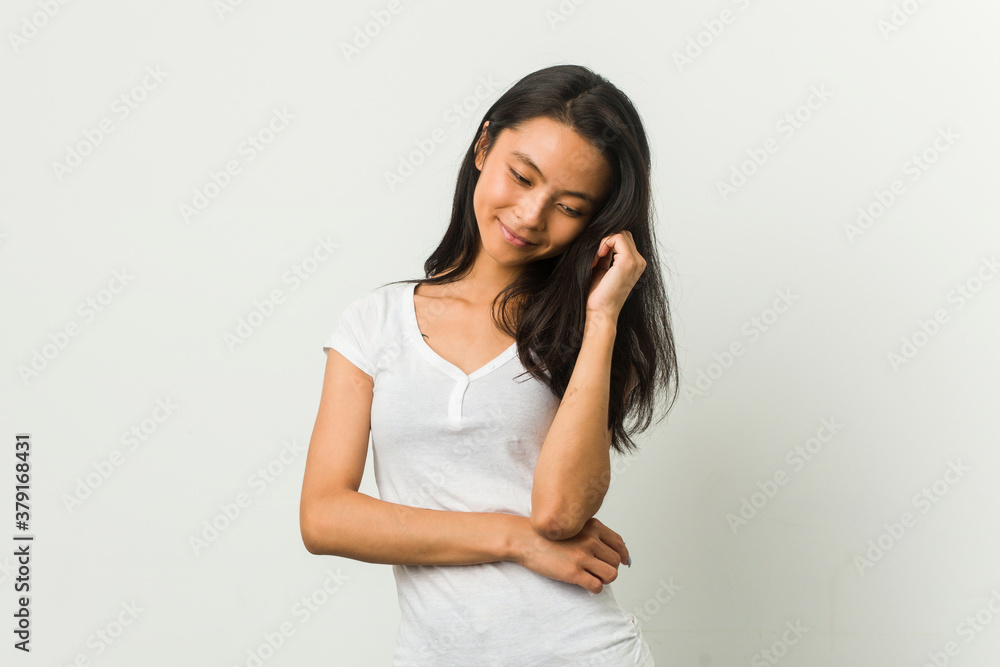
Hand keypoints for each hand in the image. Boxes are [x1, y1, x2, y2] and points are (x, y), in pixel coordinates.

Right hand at [512, 517, 629, 593]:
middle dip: (609, 568)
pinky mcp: (573, 573)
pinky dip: (595, 588)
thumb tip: (609, 549)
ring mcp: (582, 557)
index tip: (622, 561)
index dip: (622, 554)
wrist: (525, 539)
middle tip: (598, 571)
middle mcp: (590, 540)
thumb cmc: (547, 535)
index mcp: (592, 527)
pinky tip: (586, 584)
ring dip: (604, 579)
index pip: (618, 543)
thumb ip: (590, 534)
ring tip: (593, 577)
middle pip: (616, 560)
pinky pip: (597, 586)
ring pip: (611, 574)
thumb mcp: (573, 526)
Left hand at [587, 231, 645, 320]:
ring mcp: (636, 261)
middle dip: (606, 241)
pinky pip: (617, 238)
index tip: (596, 258)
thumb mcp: (603, 269)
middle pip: (623, 234)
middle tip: (595, 257)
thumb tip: (600, 240)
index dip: (608, 243)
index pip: (624, 240)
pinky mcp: (628, 262)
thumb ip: (605, 255)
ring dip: (604, 242)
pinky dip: (604, 244)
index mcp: (635, 264)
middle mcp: (639, 262)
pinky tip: (597, 257)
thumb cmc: (599, 295)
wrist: (601, 311)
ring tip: (595, 259)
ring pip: (620, 234)